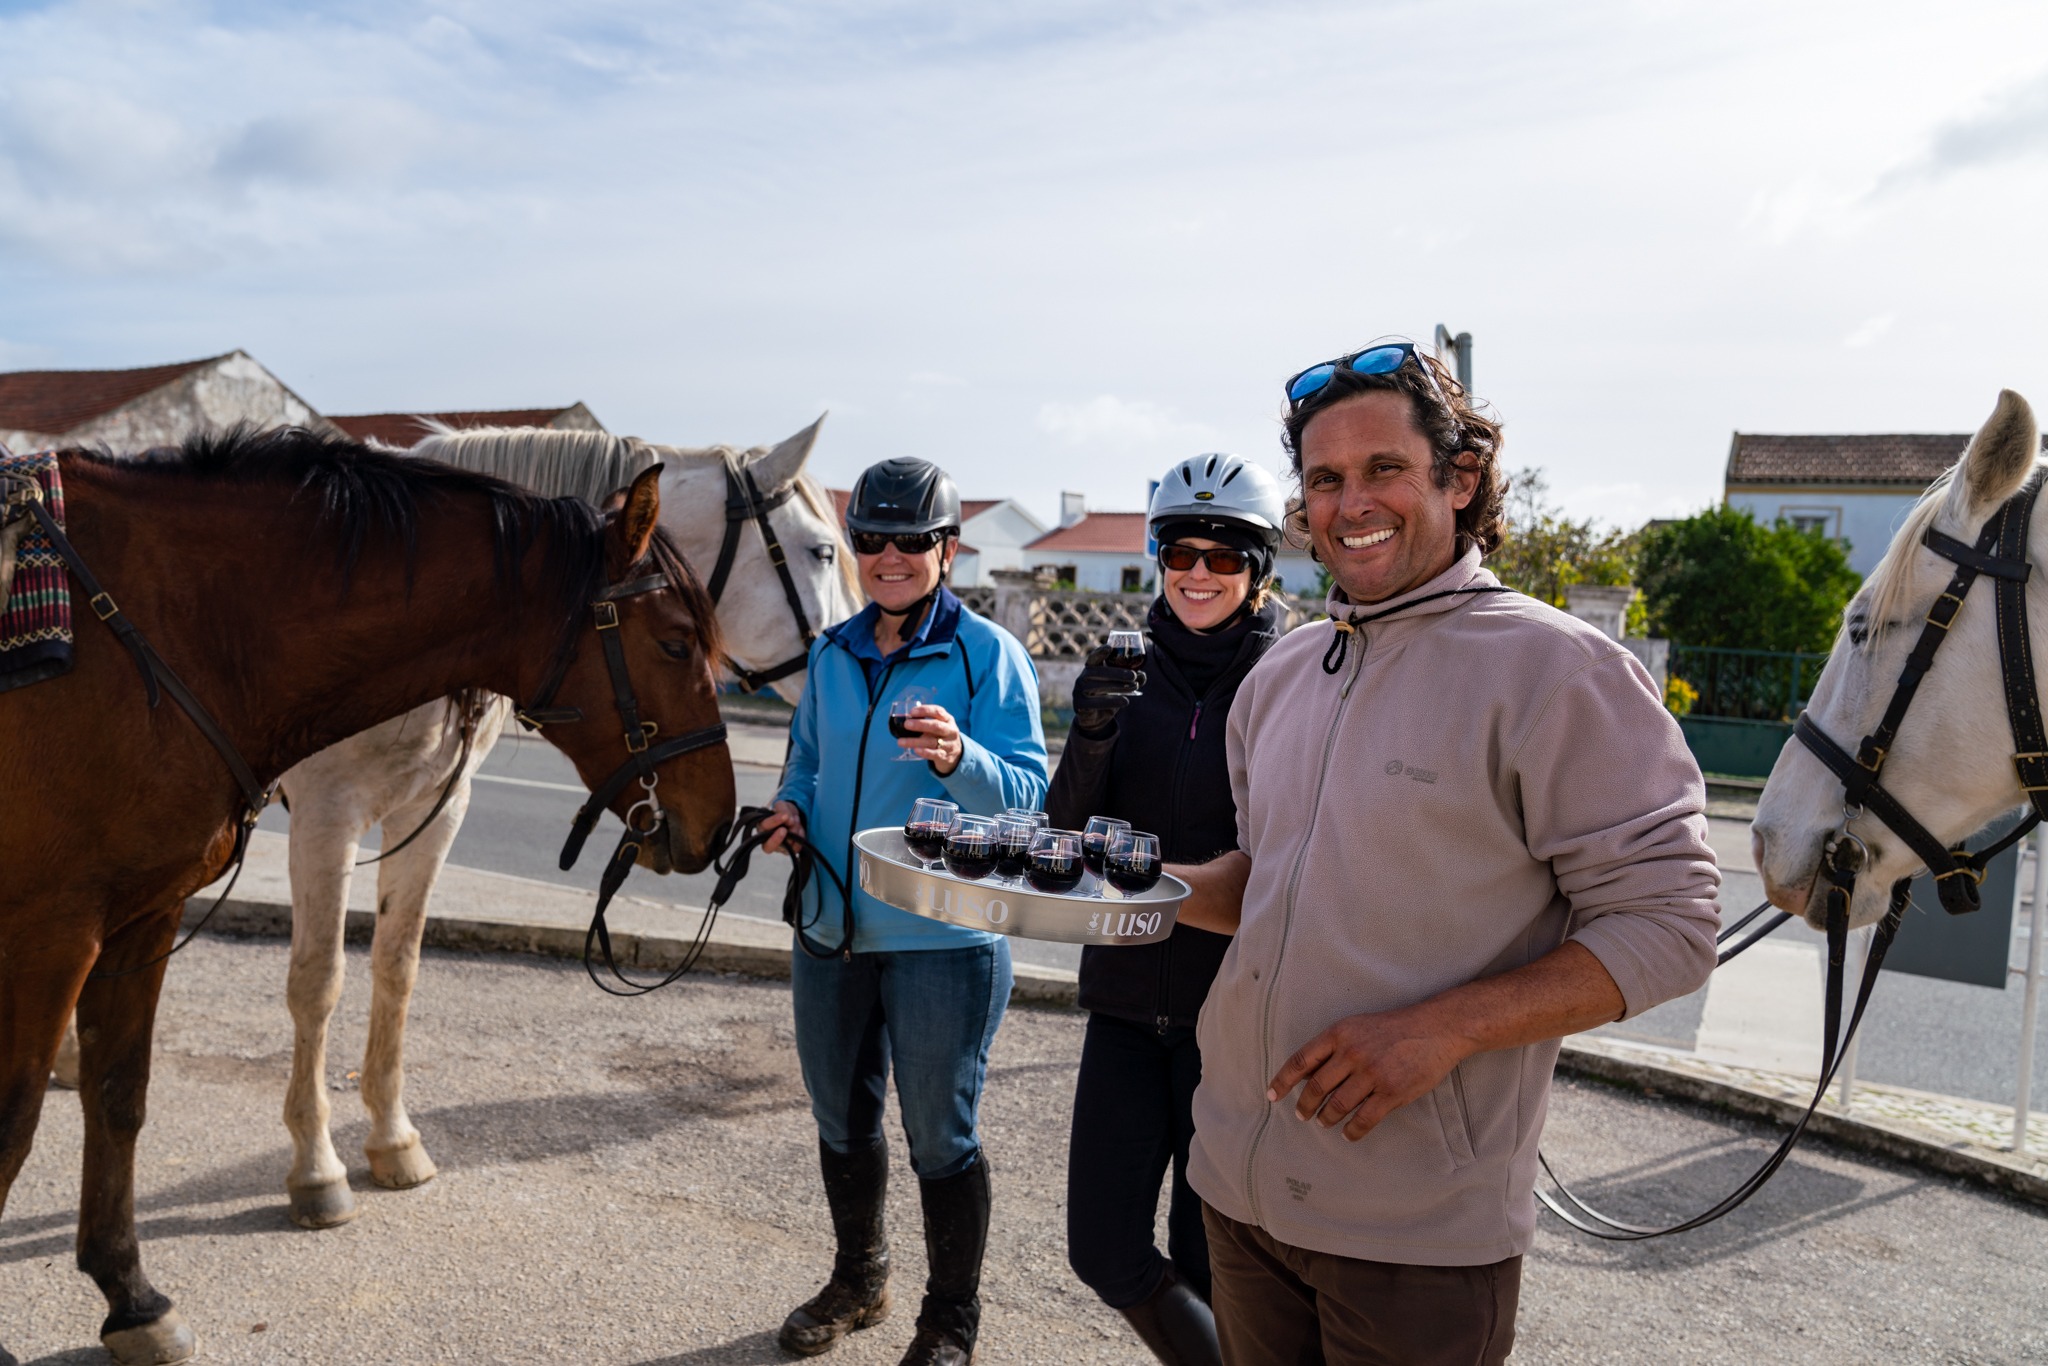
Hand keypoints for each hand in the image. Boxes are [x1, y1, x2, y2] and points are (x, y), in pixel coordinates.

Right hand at [760, 800, 805, 855]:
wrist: (793, 817)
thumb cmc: (782, 812)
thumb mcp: (781, 805)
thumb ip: (782, 809)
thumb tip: (788, 819)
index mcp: (762, 827)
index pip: (764, 827)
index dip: (774, 821)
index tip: (786, 816)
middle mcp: (767, 840)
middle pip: (769, 846)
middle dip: (778, 838)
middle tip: (787, 828)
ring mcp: (778, 848)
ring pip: (785, 846)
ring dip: (794, 832)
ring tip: (797, 822)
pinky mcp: (788, 851)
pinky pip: (795, 849)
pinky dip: (800, 838)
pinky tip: (800, 830)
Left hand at [901, 704, 964, 775]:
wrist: (956, 753)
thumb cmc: (941, 735)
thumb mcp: (939, 724)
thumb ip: (926, 721)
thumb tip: (904, 720)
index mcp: (948, 719)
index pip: (938, 711)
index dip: (925, 710)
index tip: (912, 712)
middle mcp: (950, 731)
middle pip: (936, 726)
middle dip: (920, 724)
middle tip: (906, 724)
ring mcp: (949, 744)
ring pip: (932, 742)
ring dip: (915, 741)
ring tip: (901, 742)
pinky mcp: (945, 756)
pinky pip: (935, 754)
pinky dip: (925, 752)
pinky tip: (915, 750)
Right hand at [1070, 645, 1143, 736]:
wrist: (1095, 718)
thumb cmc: (1107, 697)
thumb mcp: (1118, 686)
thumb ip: (1130, 679)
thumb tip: (1142, 675)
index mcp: (1090, 670)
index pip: (1093, 658)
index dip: (1100, 652)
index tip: (1110, 648)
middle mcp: (1082, 679)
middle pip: (1097, 672)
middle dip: (1117, 673)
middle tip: (1133, 676)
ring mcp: (1078, 692)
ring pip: (1098, 687)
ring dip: (1118, 687)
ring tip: (1134, 688)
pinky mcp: (1080, 706)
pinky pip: (1096, 703)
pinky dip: (1112, 701)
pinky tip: (1125, 701)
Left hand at [1266, 1006, 1470, 1142]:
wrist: (1435, 1028)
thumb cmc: (1393, 1027)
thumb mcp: (1357, 1027)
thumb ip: (1333, 1048)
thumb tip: (1305, 1074)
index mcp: (1338, 1033)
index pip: (1301, 1060)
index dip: (1282, 1081)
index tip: (1271, 1096)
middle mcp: (1352, 1053)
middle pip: (1317, 1087)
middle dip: (1305, 1106)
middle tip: (1301, 1116)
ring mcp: (1372, 1073)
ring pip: (1338, 1106)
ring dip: (1327, 1118)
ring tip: (1324, 1123)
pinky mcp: (1392, 1092)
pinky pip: (1364, 1119)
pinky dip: (1352, 1130)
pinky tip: (1347, 1133)